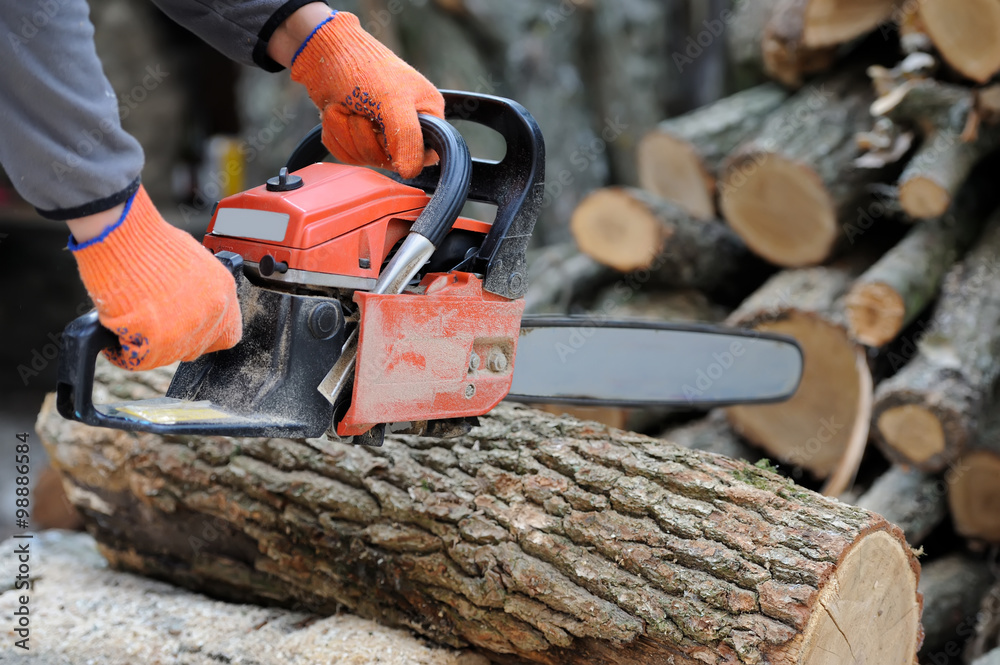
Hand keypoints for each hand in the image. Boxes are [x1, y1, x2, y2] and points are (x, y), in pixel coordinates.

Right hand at [68, 185, 241, 369]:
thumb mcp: (192, 261)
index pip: (228, 334)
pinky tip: (116, 325)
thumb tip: (191, 305)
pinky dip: (121, 349)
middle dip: (172, 339)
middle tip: (150, 319)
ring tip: (130, 313)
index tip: (188, 330)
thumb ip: (200, 289)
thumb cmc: (148, 242)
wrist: (121, 236)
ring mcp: (188, 329)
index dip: (205, 335)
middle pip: (195, 348)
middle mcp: (212, 313)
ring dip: (145, 342)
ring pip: (165, 356)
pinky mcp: (157, 342)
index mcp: (223, 291)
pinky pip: (136, 359)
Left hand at [286, 11, 444, 178]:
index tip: (384, 133)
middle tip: (361, 111)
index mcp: (427, 115)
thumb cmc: (364, 67)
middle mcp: (406, 127)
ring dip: (345, 131)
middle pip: (388, 162)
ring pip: (362, 158)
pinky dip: (335, 133)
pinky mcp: (356, 137)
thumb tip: (411, 172)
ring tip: (347, 106)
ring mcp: (379, 134)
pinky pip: (345, 154)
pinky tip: (337, 112)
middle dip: (364, 136)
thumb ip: (407, 137)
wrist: (325, 52)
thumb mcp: (393, 101)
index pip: (424, 157)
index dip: (401, 152)